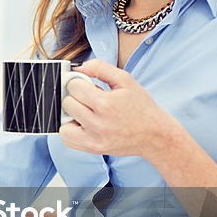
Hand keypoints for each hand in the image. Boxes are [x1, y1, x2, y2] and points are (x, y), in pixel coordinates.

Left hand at [59, 59, 181, 158]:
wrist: (154, 135)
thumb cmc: (140, 106)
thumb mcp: (126, 80)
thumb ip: (100, 68)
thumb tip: (78, 68)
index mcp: (105, 103)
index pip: (73, 86)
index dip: (79, 82)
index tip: (87, 85)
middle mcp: (98, 123)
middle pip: (67, 103)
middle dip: (76, 97)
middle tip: (90, 99)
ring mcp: (94, 139)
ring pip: (63, 122)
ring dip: (71, 115)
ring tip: (86, 112)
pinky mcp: (92, 149)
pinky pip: (67, 139)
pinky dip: (71, 130)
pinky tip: (84, 124)